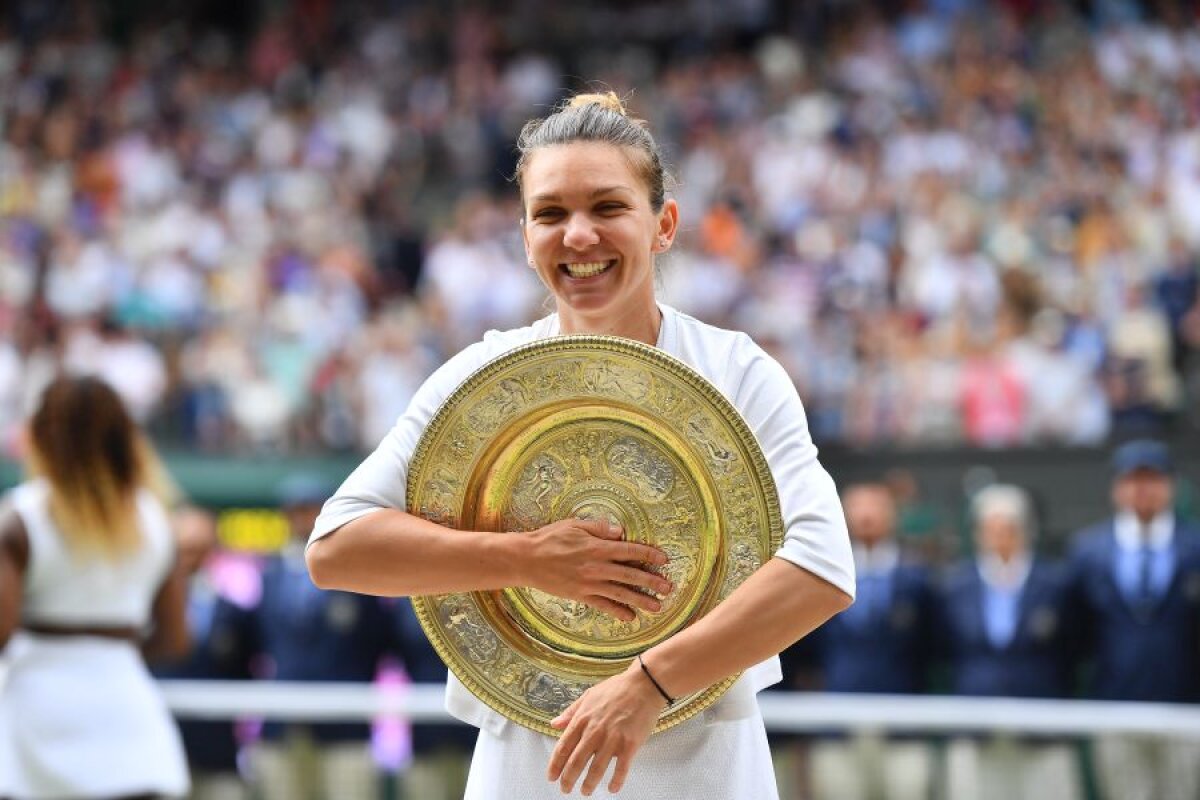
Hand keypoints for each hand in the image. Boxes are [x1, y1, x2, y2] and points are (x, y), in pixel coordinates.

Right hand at [521, 519, 672, 620]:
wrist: (526, 560)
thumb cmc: (550, 538)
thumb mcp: (574, 524)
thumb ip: (599, 528)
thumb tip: (620, 532)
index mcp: (597, 547)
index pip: (630, 551)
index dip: (649, 555)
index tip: (664, 559)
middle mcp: (597, 567)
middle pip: (630, 575)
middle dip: (651, 581)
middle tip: (668, 588)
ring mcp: (589, 584)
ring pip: (621, 593)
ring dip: (640, 600)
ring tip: (657, 606)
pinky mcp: (580, 595)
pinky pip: (603, 605)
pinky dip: (617, 611)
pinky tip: (630, 617)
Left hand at [547, 661, 666, 794]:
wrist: (643, 685)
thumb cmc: (616, 689)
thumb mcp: (588, 695)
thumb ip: (571, 712)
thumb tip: (554, 724)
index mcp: (582, 719)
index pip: (563, 747)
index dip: (555, 765)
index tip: (552, 777)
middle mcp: (594, 731)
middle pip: (576, 762)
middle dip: (568, 779)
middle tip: (566, 789)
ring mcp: (612, 738)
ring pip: (596, 769)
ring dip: (589, 784)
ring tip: (585, 791)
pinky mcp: (630, 744)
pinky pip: (621, 768)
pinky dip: (616, 781)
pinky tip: (613, 789)